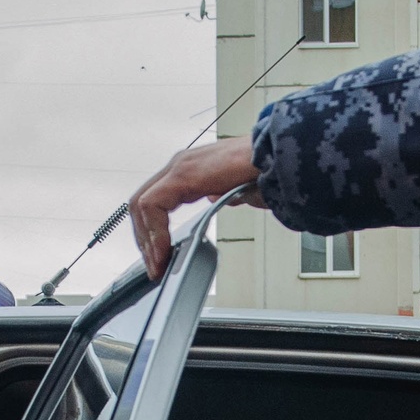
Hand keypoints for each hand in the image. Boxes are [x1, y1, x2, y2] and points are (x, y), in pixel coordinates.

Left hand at [129, 140, 261, 279]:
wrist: (278, 155)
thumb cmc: (265, 167)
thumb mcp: (241, 189)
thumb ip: (229, 195)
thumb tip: (226, 201)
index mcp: (190, 168)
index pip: (154, 200)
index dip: (152, 230)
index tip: (159, 255)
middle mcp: (180, 165)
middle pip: (140, 203)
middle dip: (144, 238)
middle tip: (154, 264)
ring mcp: (180, 167)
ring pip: (141, 205)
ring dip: (147, 239)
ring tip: (158, 263)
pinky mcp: (183, 174)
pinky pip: (153, 206)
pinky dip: (155, 232)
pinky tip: (165, 251)